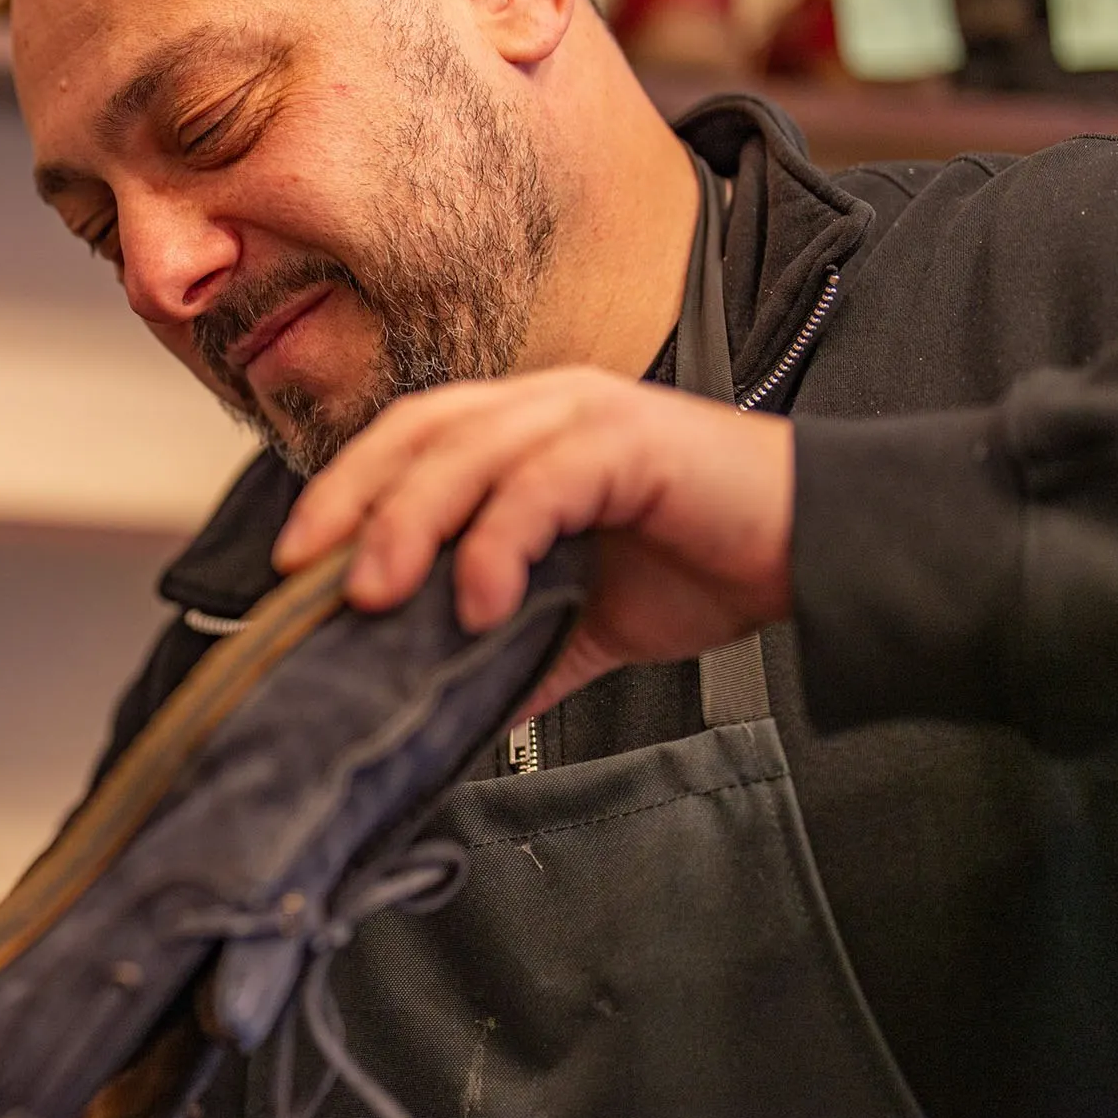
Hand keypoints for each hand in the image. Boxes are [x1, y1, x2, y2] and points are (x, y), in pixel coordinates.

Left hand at [272, 368, 794, 715]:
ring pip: (466, 450)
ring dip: (410, 523)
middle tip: (311, 579)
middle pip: (417, 433)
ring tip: (378, 596)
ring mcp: (589, 415)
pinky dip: (498, 540)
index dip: (343, 493)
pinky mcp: (631, 441)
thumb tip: (454, 710)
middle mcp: (548, 408)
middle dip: (351, 502)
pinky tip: (480, 602)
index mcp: (527, 432)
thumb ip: (521, 650)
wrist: (823, 551)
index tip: (295, 566)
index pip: (406, 443)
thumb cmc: (713, 566)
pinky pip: (541, 482)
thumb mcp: (590, 620)